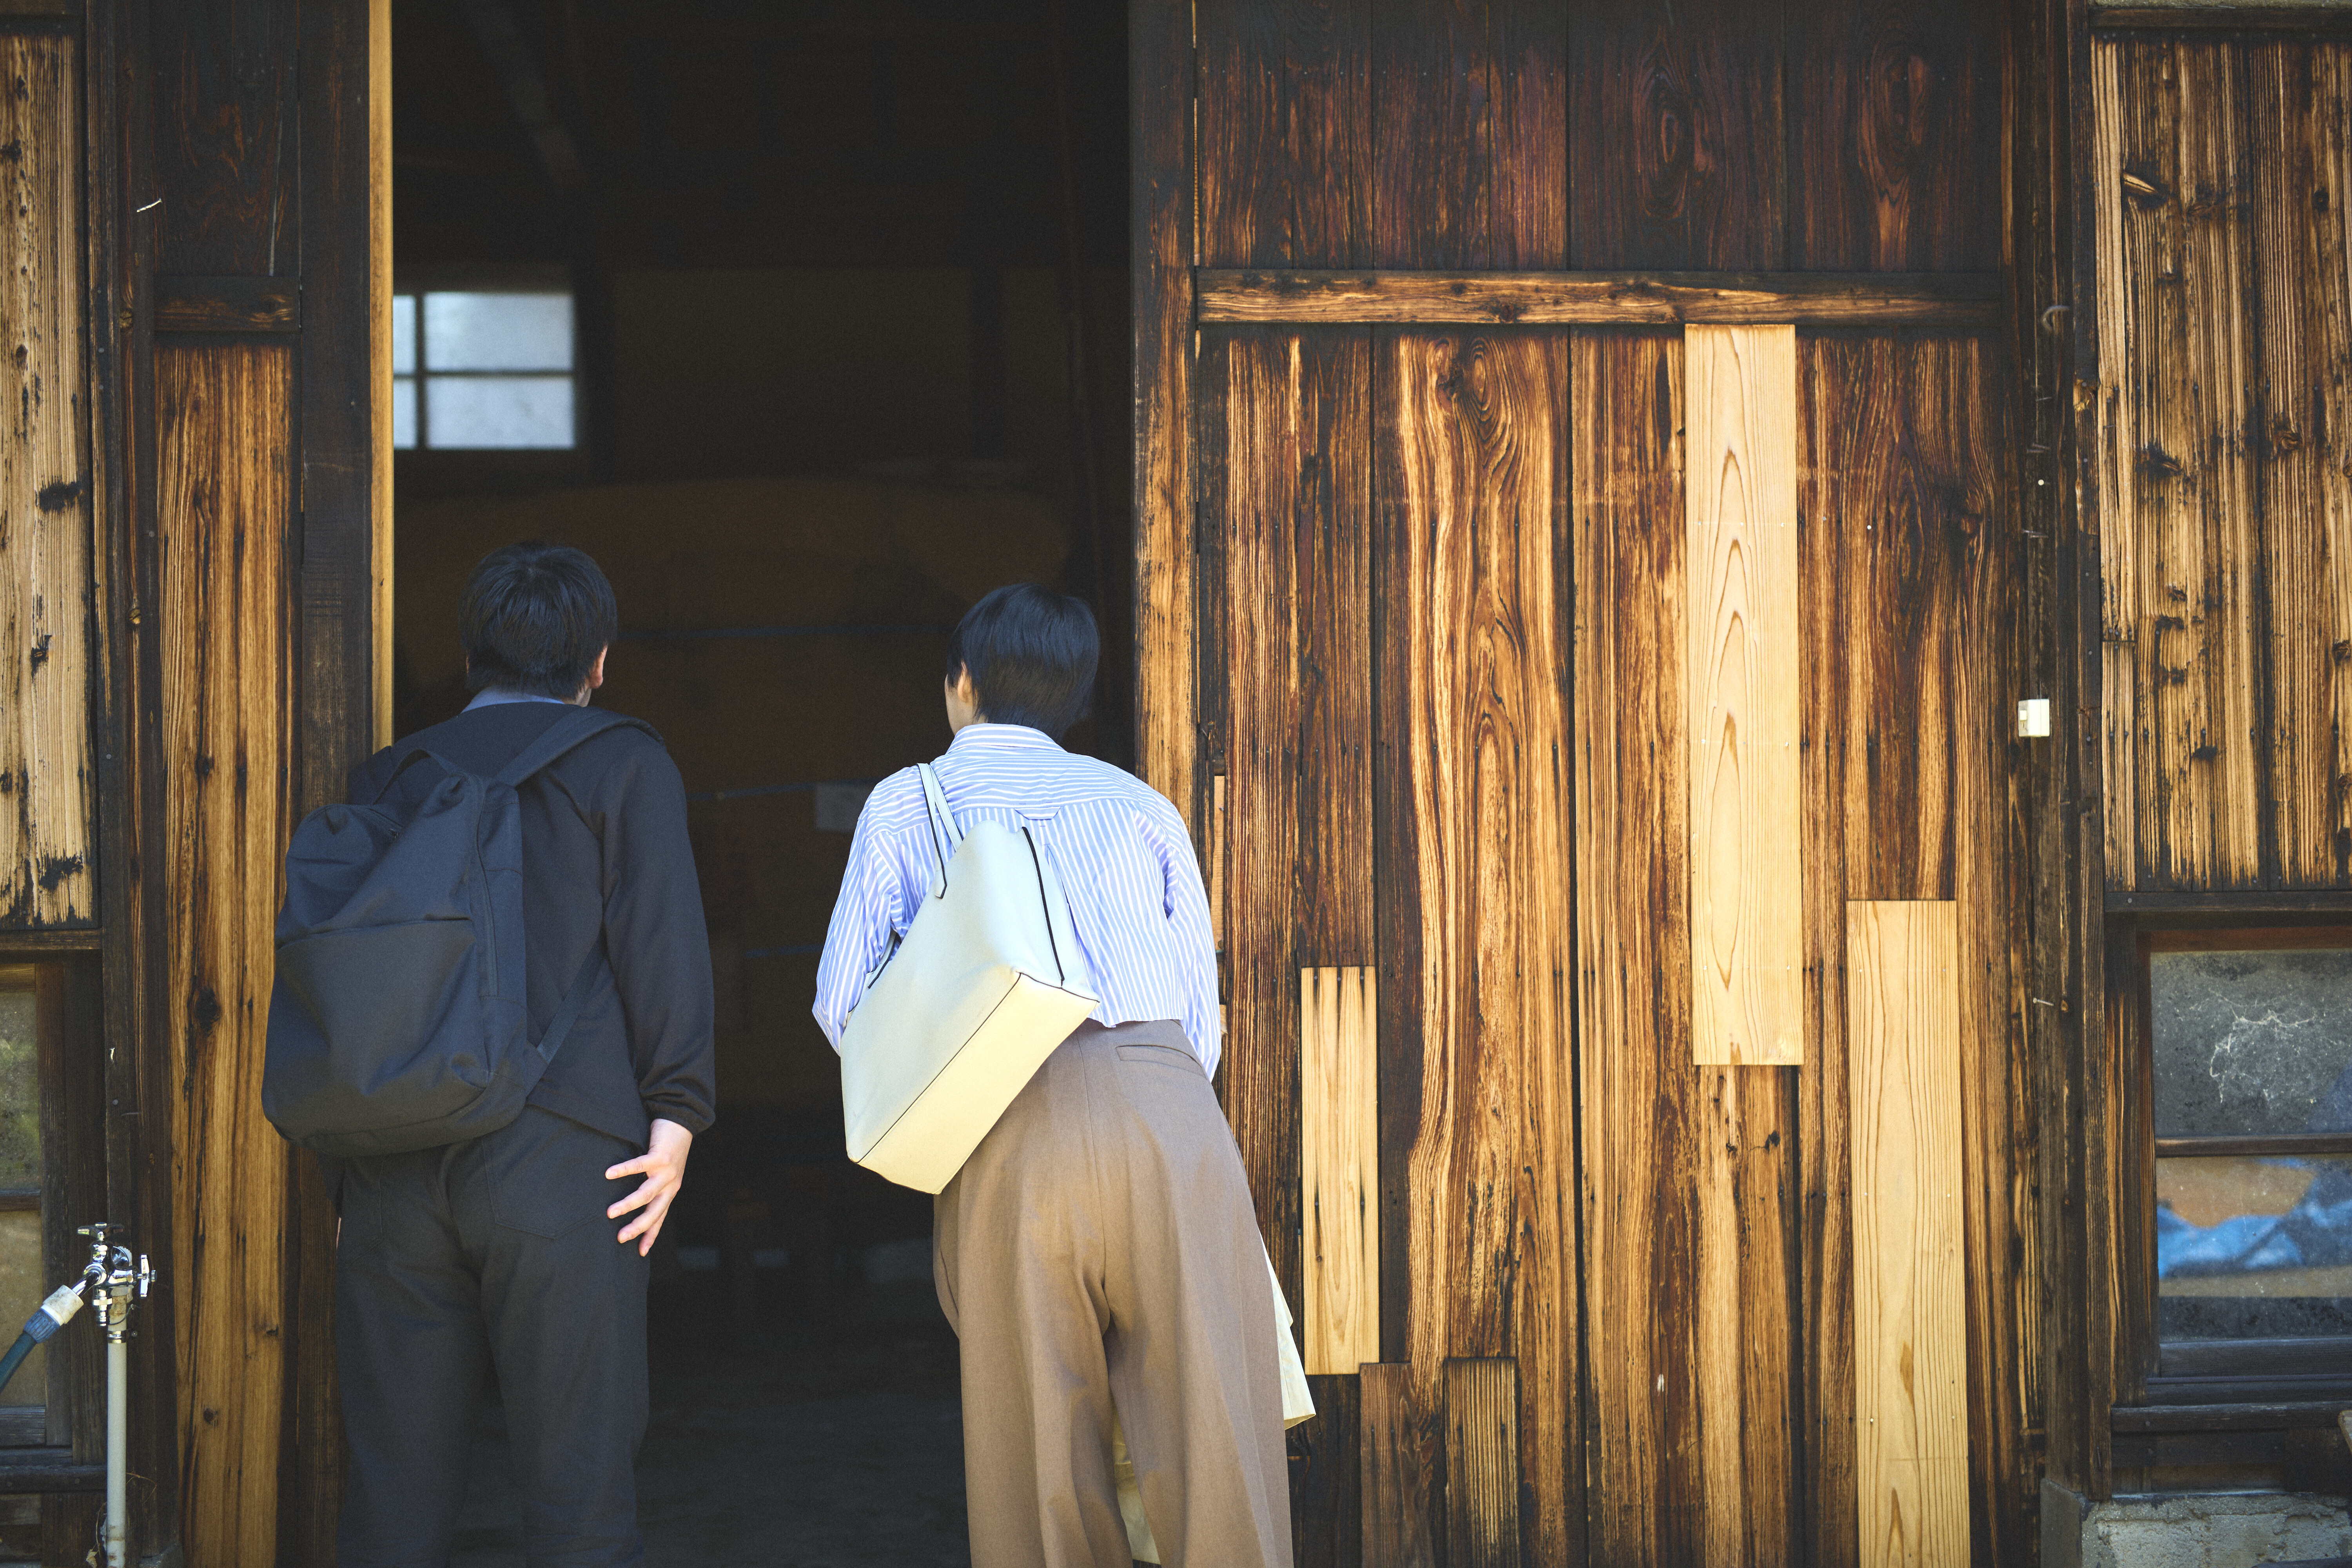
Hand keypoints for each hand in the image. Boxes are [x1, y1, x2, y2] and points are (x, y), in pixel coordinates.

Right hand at [605, 1117, 692, 1255]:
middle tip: (620, 1238)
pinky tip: (608, 1174)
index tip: (640, 1253)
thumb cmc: (668, 1147)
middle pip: (655, 1212)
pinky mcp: (661, 1156)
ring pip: (647, 1193)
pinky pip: (640, 1165)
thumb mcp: (663, 1172)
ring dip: (628, 1204)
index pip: (660, 1218)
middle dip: (638, 1227)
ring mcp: (667, 1171)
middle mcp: (670, 1184)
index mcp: (670, 1191)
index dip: (651, 1235)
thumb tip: (632, 1200)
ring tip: (610, 1213)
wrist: (683, 1122)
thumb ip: (651, 1185)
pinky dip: (624, 1170)